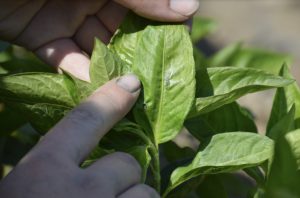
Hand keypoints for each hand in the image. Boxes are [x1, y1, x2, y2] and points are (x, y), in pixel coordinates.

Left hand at [0, 0, 198, 80]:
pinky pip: (65, 58)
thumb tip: (189, 6)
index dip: (165, 18)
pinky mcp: (42, 36)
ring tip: (131, 88)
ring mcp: (66, 17)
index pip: (145, 1)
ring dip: (112, 67)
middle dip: (140, 51)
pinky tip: (94, 86)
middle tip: (159, 74)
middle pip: (124, 28)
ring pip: (97, 48)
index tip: (182, 41)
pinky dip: (79, 73)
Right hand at [0, 74, 158, 197]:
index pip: (83, 121)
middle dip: (120, 177)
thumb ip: (55, 168)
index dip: (109, 99)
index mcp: (42, 177)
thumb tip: (91, 145)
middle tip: (99, 195)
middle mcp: (79, 197)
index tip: (131, 84)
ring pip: (146, 194)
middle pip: (127, 164)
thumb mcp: (25, 188)